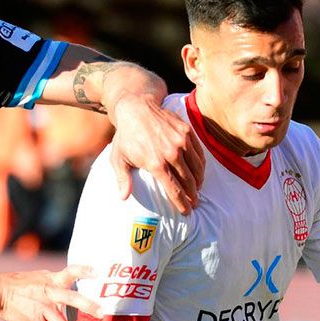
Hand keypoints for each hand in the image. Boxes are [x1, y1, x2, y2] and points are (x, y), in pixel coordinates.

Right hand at [0, 264, 99, 320]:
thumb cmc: (21, 284)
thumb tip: (73, 281)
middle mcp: (50, 293)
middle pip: (72, 299)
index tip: (97, 272)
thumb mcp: (41, 277)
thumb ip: (57, 281)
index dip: (83, 271)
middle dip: (88, 306)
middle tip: (102, 314)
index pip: (70, 271)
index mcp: (53, 280)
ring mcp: (43, 308)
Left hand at [108, 93, 204, 214]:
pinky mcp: (187, 132)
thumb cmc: (126, 136)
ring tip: (198, 189)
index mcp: (156, 164)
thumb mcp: (119, 158)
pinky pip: (199, 153)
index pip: (174, 190)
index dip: (182, 204)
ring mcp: (181, 142)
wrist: (137, 108)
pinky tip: (198, 171)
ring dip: (199, 181)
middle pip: (188, 182)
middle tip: (195, 203)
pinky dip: (201, 165)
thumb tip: (123, 198)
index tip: (187, 212)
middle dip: (193, 195)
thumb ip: (122, 179)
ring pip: (196, 168)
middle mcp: (171, 154)